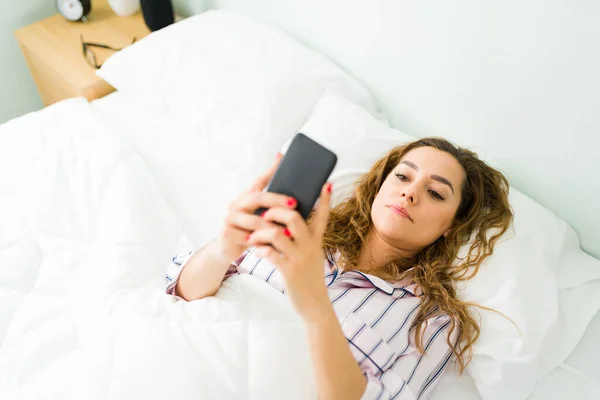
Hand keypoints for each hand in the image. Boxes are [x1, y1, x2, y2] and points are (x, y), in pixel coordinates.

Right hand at [213, 153, 297, 263]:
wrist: (227, 250)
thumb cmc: (248, 231)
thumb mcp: (259, 217)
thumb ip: (271, 207)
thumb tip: (292, 191)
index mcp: (245, 197)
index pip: (259, 180)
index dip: (271, 170)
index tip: (283, 160)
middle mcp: (236, 204)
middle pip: (257, 197)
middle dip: (277, 200)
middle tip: (294, 203)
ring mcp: (230, 218)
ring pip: (253, 220)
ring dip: (271, 225)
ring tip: (287, 230)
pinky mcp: (227, 233)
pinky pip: (246, 237)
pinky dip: (260, 241)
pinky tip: (271, 245)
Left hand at [248, 182, 332, 322]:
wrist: (315, 304)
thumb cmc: (309, 276)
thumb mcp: (313, 254)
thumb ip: (305, 238)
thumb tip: (291, 220)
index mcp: (315, 240)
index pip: (322, 215)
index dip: (324, 200)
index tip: (325, 183)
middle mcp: (309, 246)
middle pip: (294, 218)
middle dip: (276, 212)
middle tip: (265, 215)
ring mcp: (300, 258)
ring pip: (277, 234)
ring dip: (261, 233)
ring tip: (254, 237)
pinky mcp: (290, 271)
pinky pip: (271, 254)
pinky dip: (261, 250)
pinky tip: (258, 251)